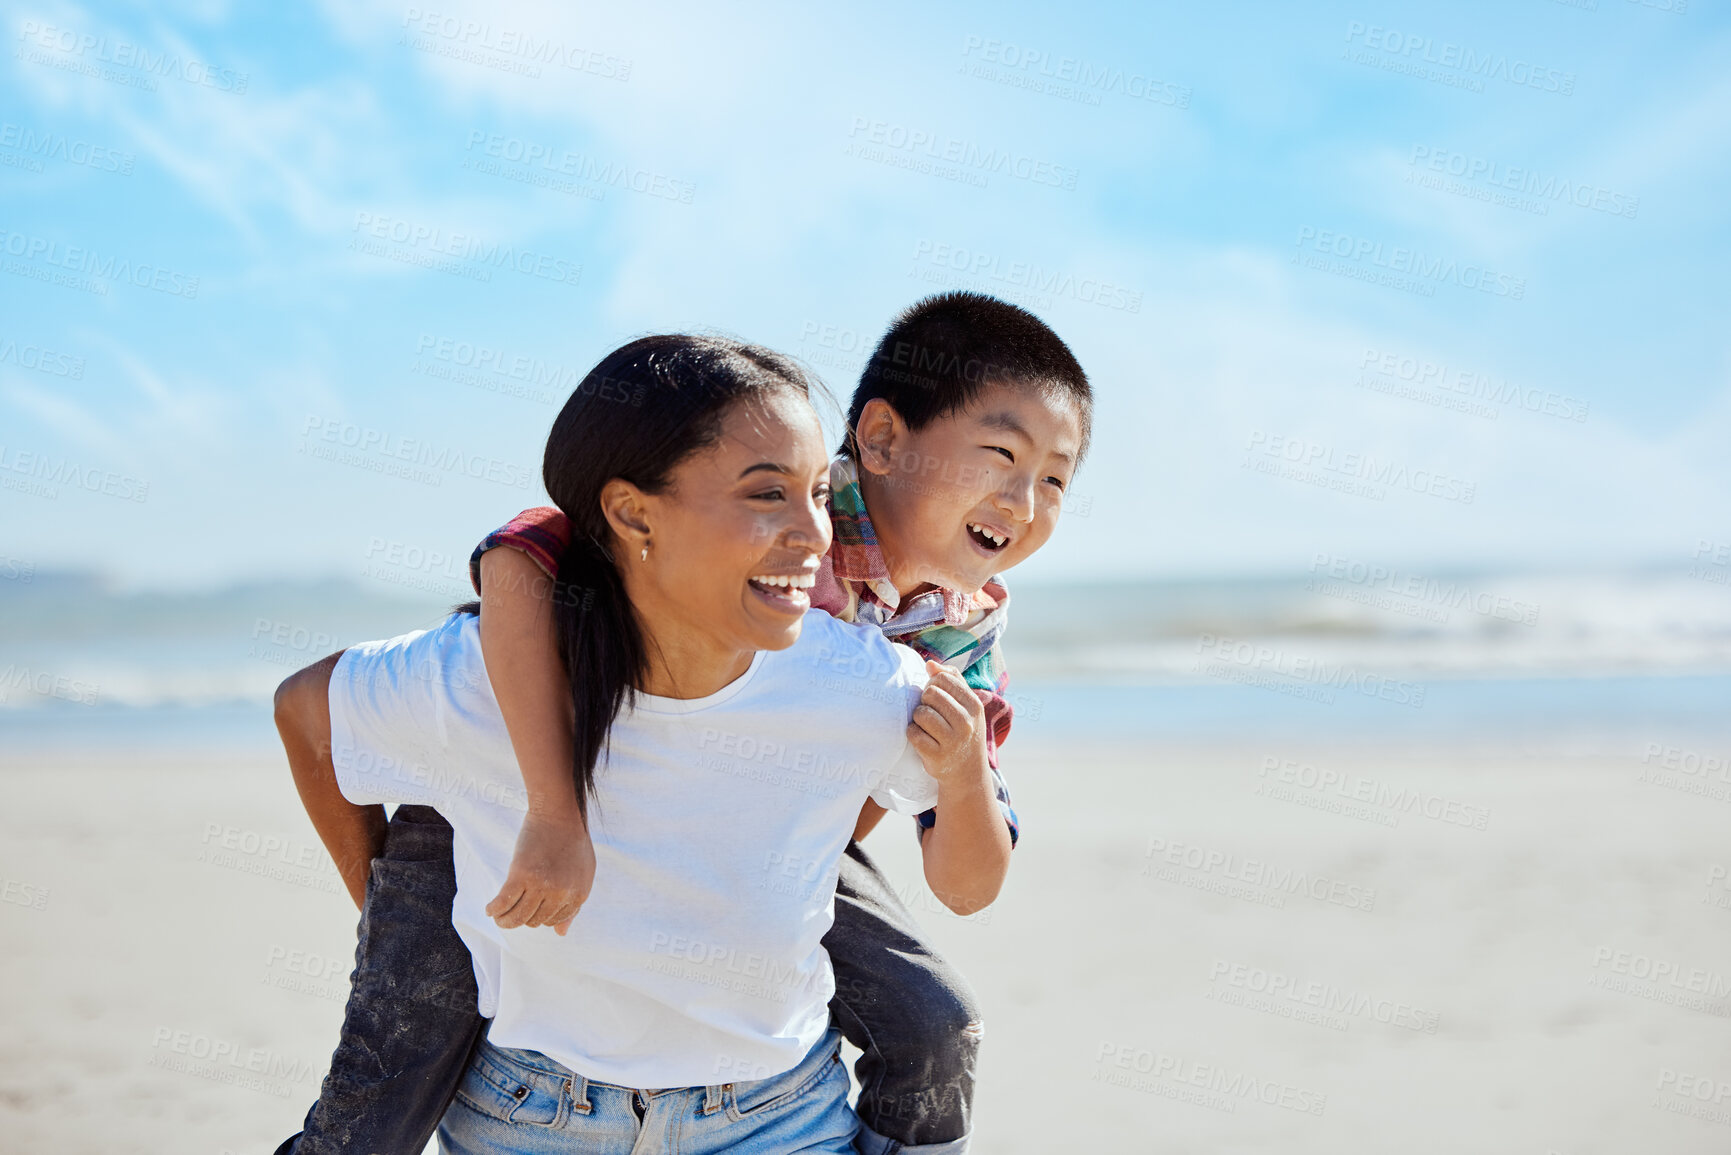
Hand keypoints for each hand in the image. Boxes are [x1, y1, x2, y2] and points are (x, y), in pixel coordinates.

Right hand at [486, 812, 595, 934]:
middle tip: (512, 910)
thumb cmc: (570, 841)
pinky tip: (489, 910)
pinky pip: (503, 903)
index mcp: (578, 894)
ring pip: (517, 917)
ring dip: (505, 921)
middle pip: (535, 921)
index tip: (531, 909)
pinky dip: (494, 910)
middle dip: (523, 918)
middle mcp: (560, 893)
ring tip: (498, 917)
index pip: (554, 921)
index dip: (540, 917)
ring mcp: (541, 885)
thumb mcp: (582, 874)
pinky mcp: (521, 875)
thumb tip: (561, 934)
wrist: (558, 812)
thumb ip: (573, 905)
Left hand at [905, 661, 988, 785]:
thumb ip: (951, 679)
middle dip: (925, 702)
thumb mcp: (966, 705)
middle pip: (930, 694)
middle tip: (932, 715)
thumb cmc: (963, 731)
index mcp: (974, 705)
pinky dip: (913, 734)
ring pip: (920, 713)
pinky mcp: (937, 756)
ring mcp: (952, 740)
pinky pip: (913, 733)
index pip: (942, 679)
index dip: (933, 686)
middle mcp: (966, 722)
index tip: (937, 699)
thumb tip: (929, 663)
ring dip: (918, 719)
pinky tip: (923, 740)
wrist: (968, 772)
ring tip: (928, 728)